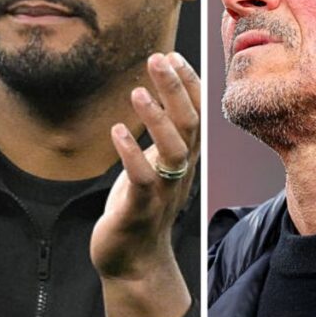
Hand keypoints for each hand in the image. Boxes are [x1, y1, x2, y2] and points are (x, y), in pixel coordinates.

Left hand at [89, 52, 198, 316]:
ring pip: (172, 150)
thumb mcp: (155, 165)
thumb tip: (160, 94)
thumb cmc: (141, 207)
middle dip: (176, 89)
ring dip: (157, 118)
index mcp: (184, 159)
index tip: (173, 54)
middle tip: (158, 57)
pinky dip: (132, 153)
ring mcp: (163, 191)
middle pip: (189, 124)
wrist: (134, 262)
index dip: (189, 84)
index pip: (197, 114)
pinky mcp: (140, 209)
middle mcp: (180, 172)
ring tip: (139, 90)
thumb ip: (161, 134)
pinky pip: (143, 179)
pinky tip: (118, 130)